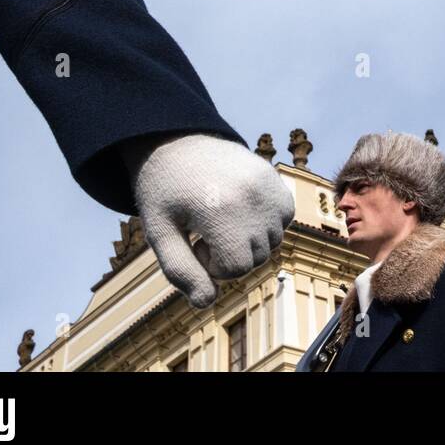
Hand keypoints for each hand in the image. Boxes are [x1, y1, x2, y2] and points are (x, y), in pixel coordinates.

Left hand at [125, 134, 295, 307]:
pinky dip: (267, 221)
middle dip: (230, 253)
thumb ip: (180, 272)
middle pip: (256, 257)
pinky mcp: (277, 179)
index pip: (236, 268)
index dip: (211, 265)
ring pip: (273, 241)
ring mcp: (269, 187)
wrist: (178, 140)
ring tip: (223, 217)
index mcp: (220, 213)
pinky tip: (241, 207)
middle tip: (205, 229)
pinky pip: (285, 218)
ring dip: (250, 239)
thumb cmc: (164, 191)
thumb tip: (205, 303)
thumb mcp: (160, 233)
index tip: (194, 243)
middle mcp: (252, 199)